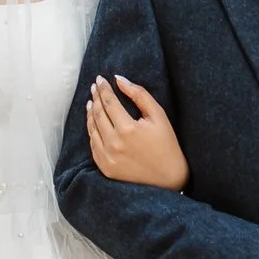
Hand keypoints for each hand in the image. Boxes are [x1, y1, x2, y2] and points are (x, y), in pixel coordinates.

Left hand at [86, 75, 188, 190]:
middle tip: (95, 87)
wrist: (168, 179)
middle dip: (95, 97)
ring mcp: (107, 157)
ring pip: (92, 128)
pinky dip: (91, 130)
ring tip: (92, 101)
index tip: (100, 79)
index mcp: (127, 129)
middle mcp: (113, 143)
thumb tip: (119, 79)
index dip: (104, 88)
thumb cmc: (166, 145)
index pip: (109, 102)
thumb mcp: (158, 116)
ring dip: (90, 112)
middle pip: (98, 114)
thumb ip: (139, 95)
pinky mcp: (104, 167)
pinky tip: (93, 122)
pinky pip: (92, 144)